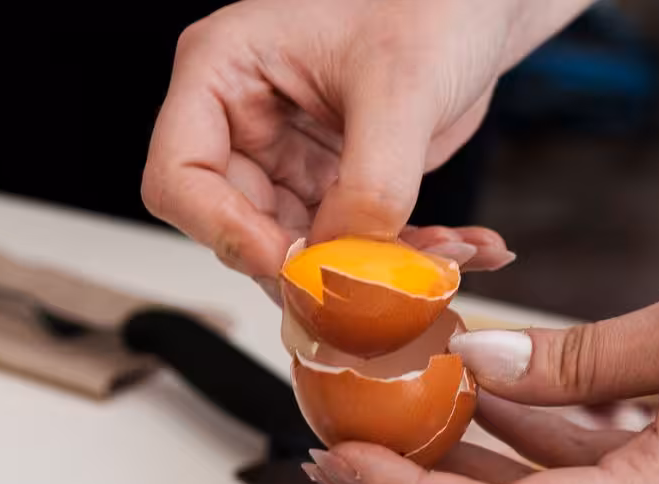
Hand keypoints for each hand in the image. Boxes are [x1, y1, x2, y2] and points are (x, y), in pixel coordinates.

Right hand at [141, 0, 570, 279]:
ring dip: (374, 270)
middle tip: (378, 282)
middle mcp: (244, 119)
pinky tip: (468, 246)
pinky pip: (352, 245)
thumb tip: (343, 264)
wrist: (478, 8)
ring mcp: (287, 158)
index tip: (290, 263)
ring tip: (449, 253)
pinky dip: (408, 256)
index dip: (225, 232)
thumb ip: (372, 181)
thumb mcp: (402, 86)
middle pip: (239, 228)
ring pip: (302, 250)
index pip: (180, 178)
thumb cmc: (429, 6)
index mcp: (223, 70)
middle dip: (313, 264)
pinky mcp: (334, 185)